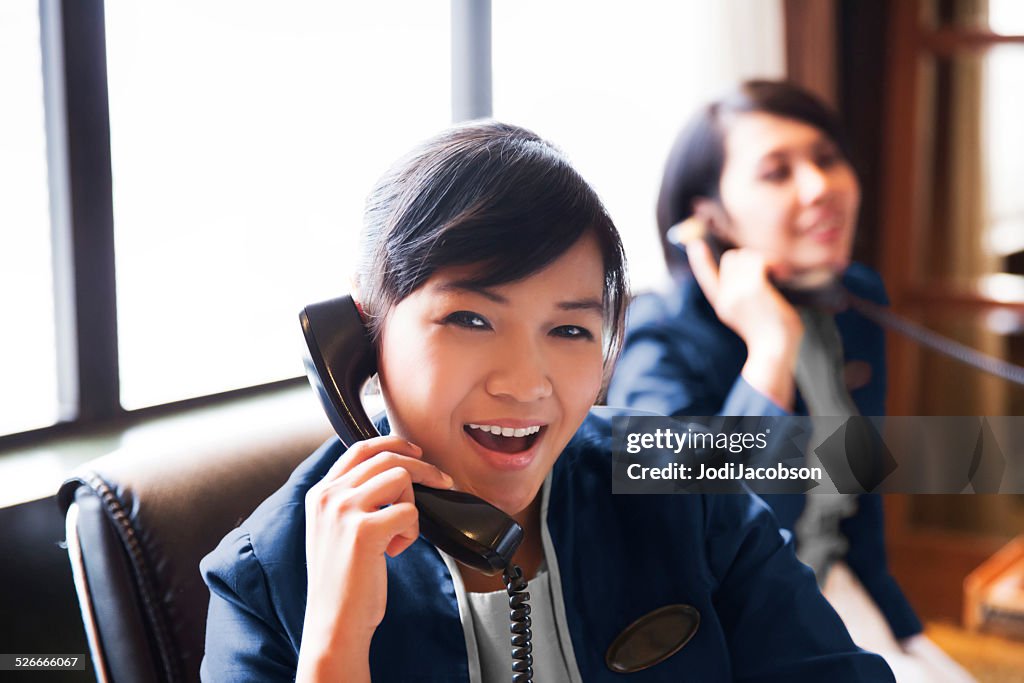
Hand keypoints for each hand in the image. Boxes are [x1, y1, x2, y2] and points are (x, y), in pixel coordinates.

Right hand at [296, 435, 452, 681]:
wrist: (334, 622)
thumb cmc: (342, 580)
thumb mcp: (335, 530)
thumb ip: (353, 500)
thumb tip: (395, 475)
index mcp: (320, 493)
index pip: (360, 448)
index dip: (393, 443)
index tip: (416, 453)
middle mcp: (328, 496)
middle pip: (386, 457)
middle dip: (422, 467)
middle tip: (442, 482)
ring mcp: (344, 511)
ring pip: (401, 477)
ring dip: (413, 504)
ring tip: (402, 532)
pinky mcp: (364, 530)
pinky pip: (409, 511)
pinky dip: (412, 531)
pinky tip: (396, 550)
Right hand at [687, 239, 803, 408]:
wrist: (775, 352)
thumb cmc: (772, 339)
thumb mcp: (751, 319)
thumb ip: (747, 300)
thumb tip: (760, 277)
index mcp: (723, 306)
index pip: (706, 278)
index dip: (699, 260)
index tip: (694, 245)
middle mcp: (726, 297)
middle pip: (730, 258)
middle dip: (749, 258)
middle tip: (768, 271)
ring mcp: (738, 291)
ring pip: (745, 255)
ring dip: (763, 259)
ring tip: (777, 273)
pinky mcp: (753, 288)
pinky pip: (759, 260)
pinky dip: (772, 263)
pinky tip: (781, 274)